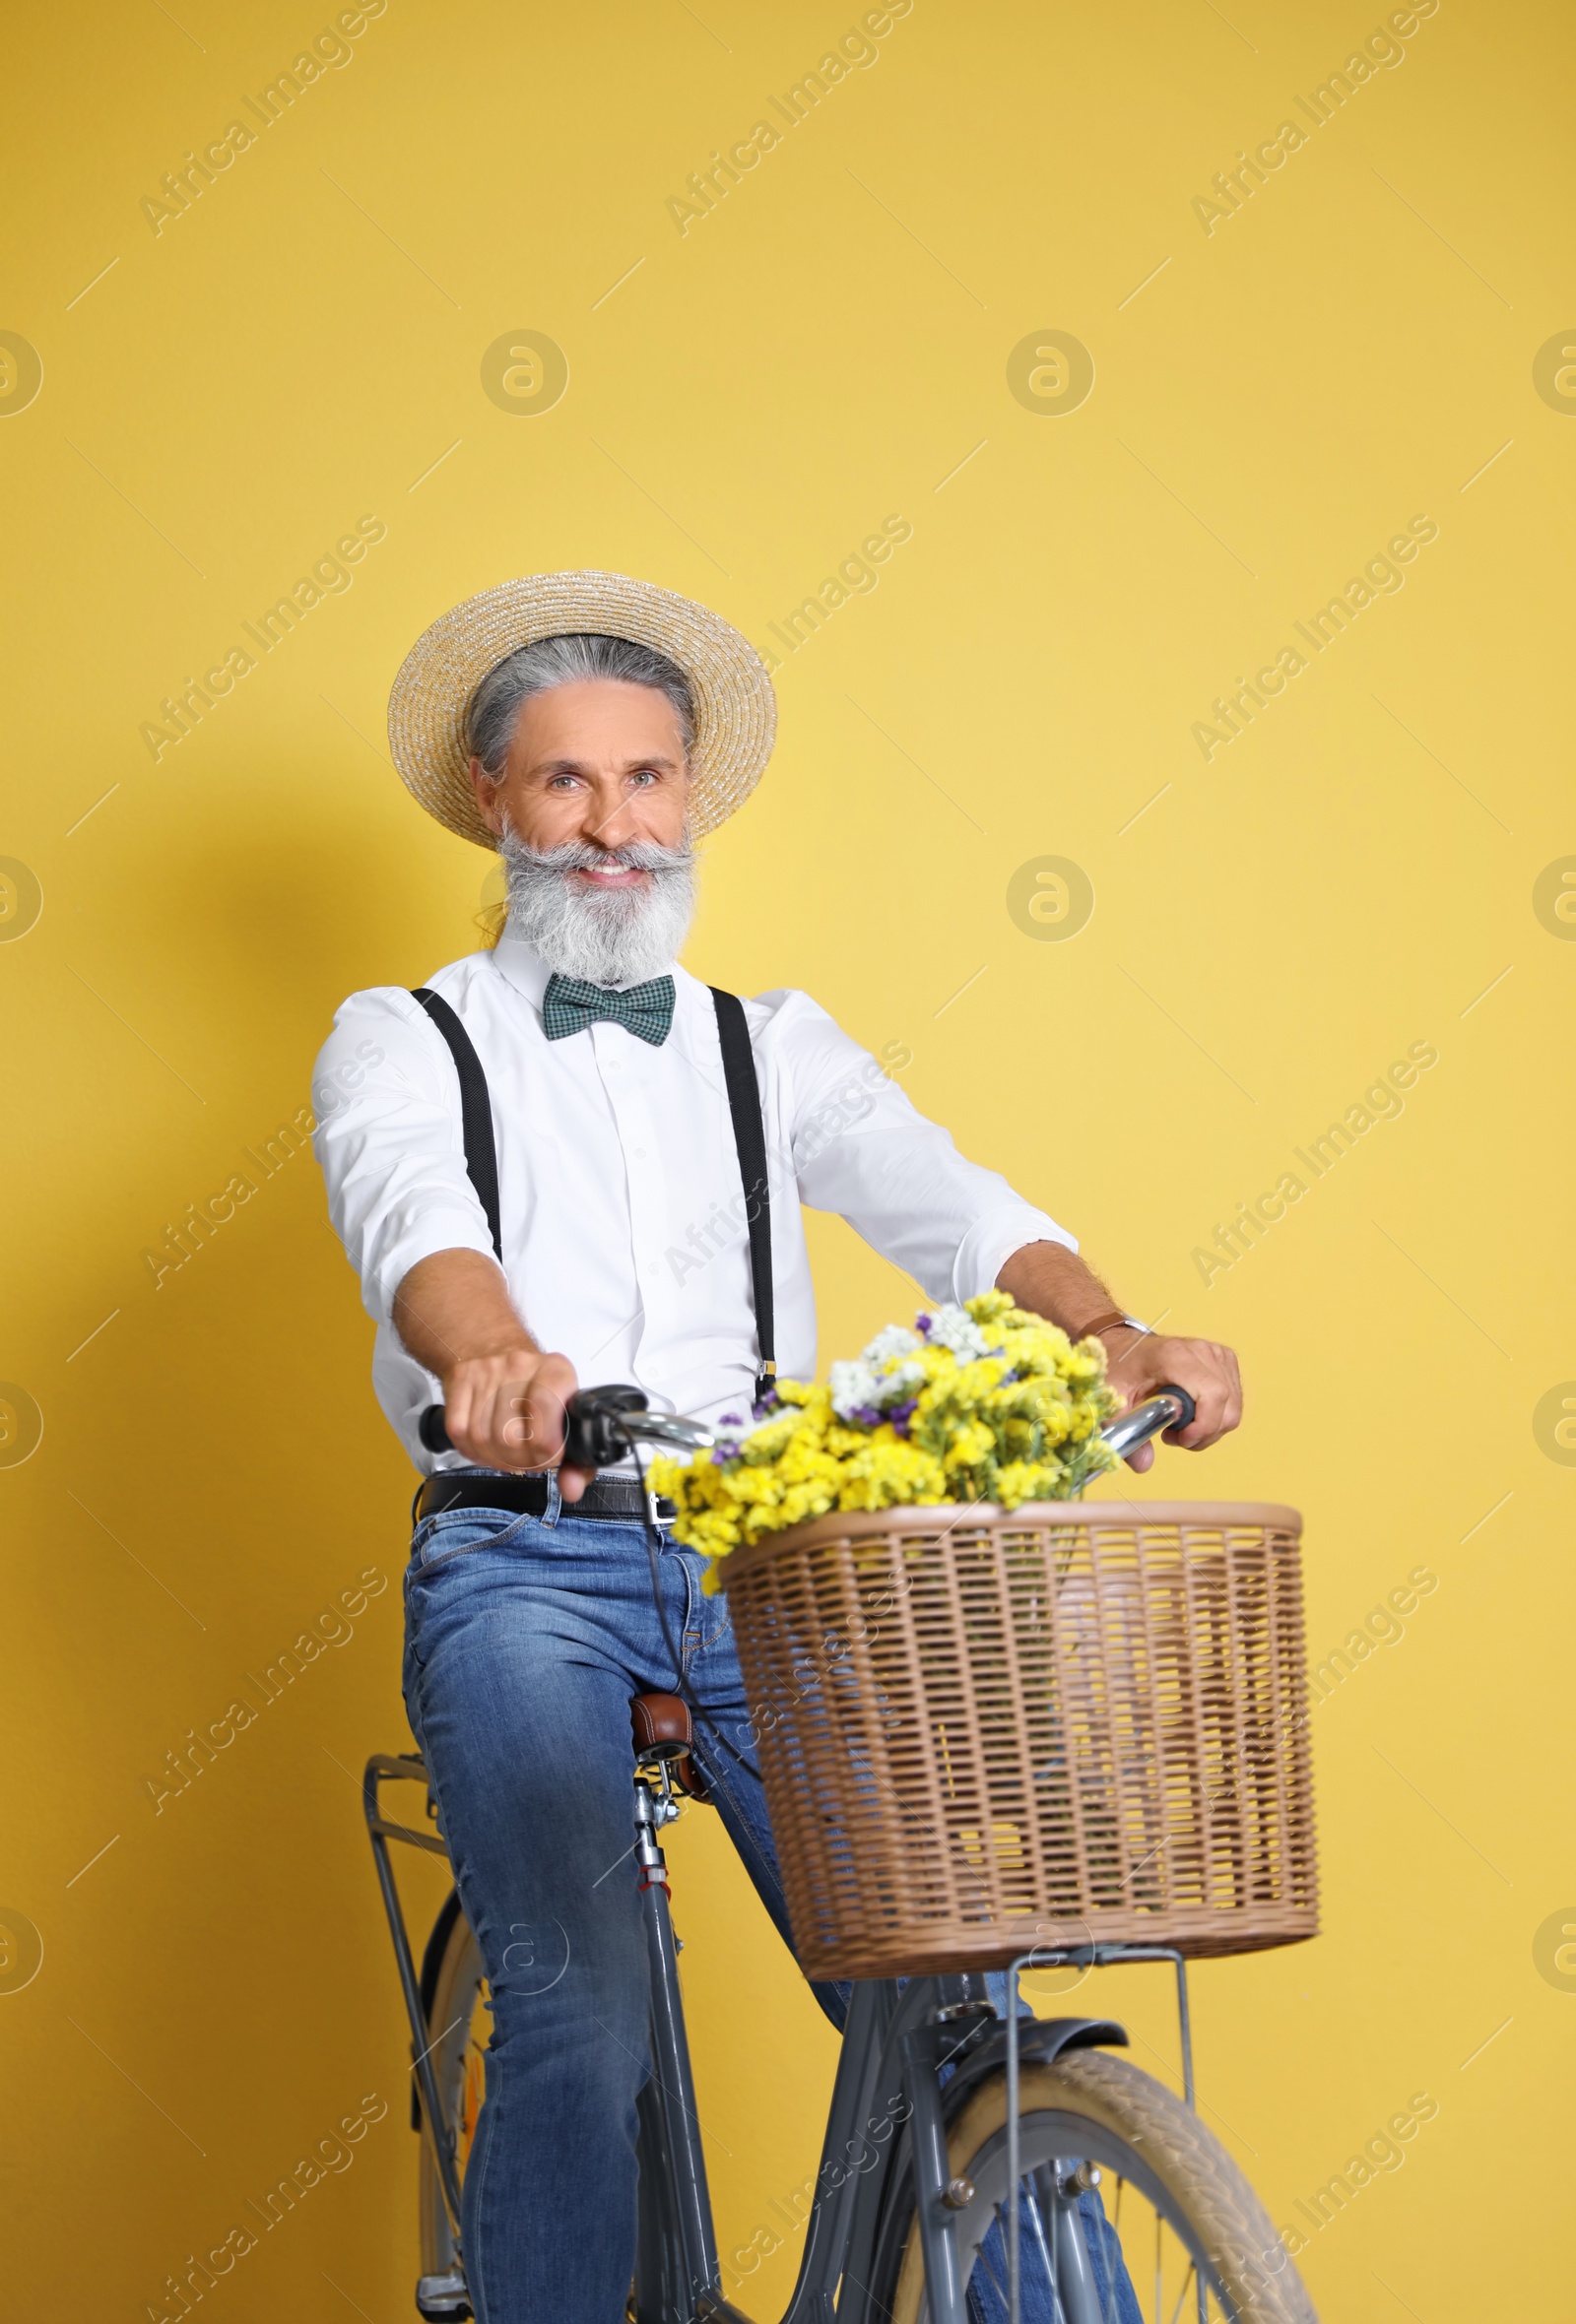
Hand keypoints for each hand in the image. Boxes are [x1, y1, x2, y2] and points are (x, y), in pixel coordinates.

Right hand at [440, 1346, 591, 1499]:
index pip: (546, 1412)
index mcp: (555, 1370)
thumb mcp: (566, 1411)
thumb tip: (572, 1488)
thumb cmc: (535, 1382)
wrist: (493, 1345)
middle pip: (511, 1436)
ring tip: (509, 1455)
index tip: (551, 1456)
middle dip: (521, 1461)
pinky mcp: (460, 1381)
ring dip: (496, 1459)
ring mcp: (486, 1373)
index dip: (547, 1449)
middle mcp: (519, 1366)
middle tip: (529, 1460)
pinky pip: (460, 1433)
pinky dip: (473, 1451)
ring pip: (483, 1438)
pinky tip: (487, 1448)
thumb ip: (577, 1458)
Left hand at [1098, 1328, 1241, 1471]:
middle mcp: (1201, 1351)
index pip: (1213, 1394)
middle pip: (1227, 1406)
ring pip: (1233, 1408)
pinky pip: (1234, 1400)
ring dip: (1210, 1428)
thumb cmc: (1121, 1369)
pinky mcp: (1224, 1360)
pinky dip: (1216, 1417)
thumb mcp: (1115, 1401)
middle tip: (1174, 1436)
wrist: (1125, 1346)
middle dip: (1204, 1434)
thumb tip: (1144, 1465)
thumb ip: (1126, 1432)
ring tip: (1179, 1426)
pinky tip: (1191, 1414)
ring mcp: (1216, 1354)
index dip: (1204, 1425)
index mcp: (1174, 1355)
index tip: (1181, 1439)